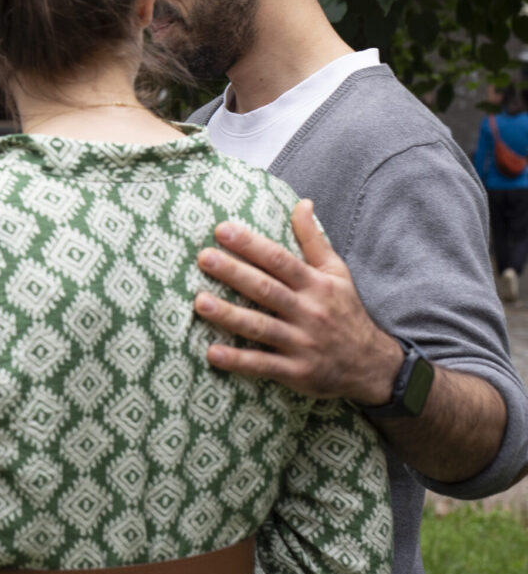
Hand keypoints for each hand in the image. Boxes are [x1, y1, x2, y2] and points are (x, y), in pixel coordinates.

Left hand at [194, 198, 403, 402]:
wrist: (373, 366)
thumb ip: (314, 239)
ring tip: (199, 302)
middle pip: (266, 289)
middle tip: (203, 258)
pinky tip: (212, 353)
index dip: (251, 245)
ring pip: (260, 326)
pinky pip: (263, 365)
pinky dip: (238, 361)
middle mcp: (308, 311)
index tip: (222, 230)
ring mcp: (302, 343)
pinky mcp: (296, 371)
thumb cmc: (346, 312)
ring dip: (229, 315)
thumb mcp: (337, 272)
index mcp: (315, 284)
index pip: (279, 260)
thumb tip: (301, 202)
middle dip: (233, 272)